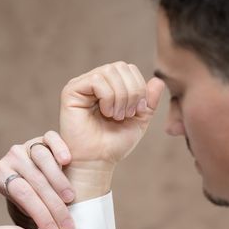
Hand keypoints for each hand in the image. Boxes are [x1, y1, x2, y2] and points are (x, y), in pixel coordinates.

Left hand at [0, 131, 74, 228]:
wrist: (35, 177)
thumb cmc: (32, 198)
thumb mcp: (25, 207)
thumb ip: (33, 216)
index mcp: (1, 175)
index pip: (22, 195)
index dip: (40, 214)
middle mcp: (12, 157)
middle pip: (35, 180)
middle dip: (53, 206)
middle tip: (67, 225)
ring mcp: (28, 145)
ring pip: (42, 159)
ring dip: (59, 181)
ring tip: (71, 199)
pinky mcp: (43, 138)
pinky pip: (51, 138)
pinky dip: (59, 148)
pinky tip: (68, 161)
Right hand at [59, 61, 164, 199]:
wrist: (97, 162)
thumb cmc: (114, 144)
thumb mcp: (139, 120)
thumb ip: (149, 101)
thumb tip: (157, 80)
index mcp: (108, 86)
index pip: (128, 69)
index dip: (139, 87)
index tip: (137, 111)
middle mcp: (93, 82)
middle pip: (120, 66)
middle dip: (131, 91)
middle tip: (127, 114)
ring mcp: (81, 85)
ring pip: (109, 71)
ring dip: (120, 96)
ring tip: (116, 116)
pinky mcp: (71, 91)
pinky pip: (96, 80)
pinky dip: (108, 97)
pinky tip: (106, 113)